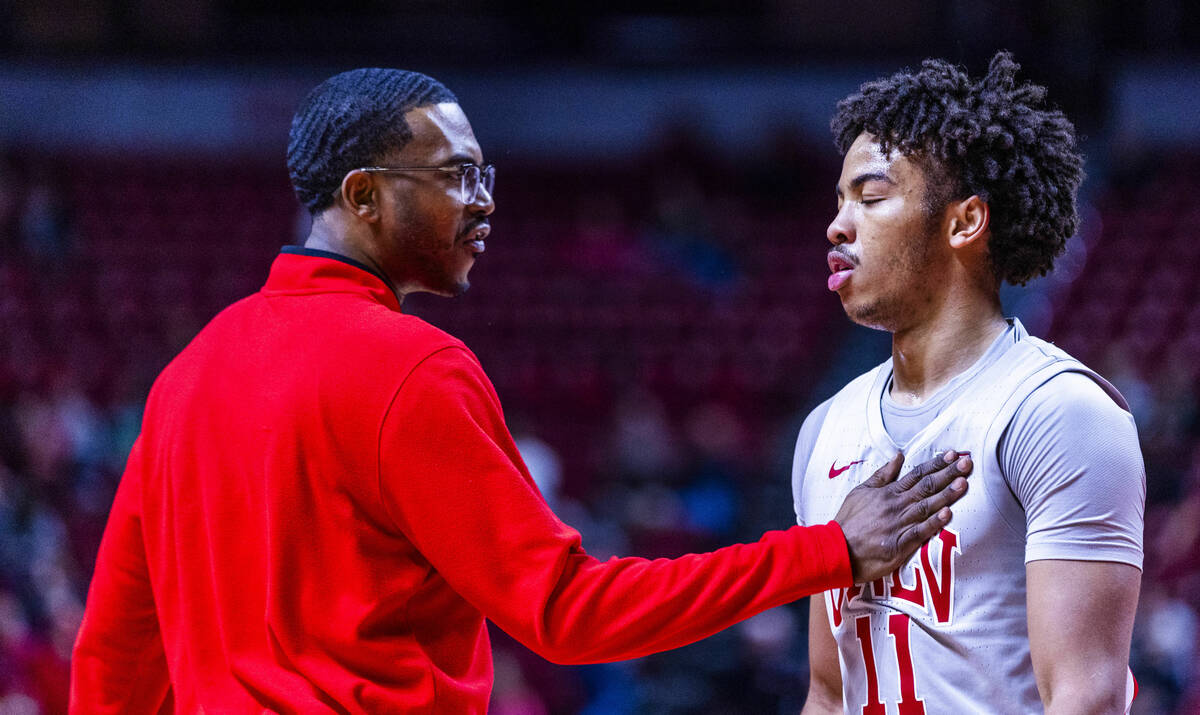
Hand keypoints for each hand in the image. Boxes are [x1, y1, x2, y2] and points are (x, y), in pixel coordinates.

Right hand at [834, 451, 970, 582]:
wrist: (837, 549)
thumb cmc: (848, 520)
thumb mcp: (861, 491)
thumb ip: (882, 474)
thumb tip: (899, 456)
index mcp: (888, 492)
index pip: (916, 474)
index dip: (936, 464)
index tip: (953, 454)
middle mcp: (896, 505)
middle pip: (926, 487)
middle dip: (949, 474)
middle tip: (967, 463)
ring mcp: (898, 524)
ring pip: (927, 506)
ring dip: (946, 494)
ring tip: (963, 483)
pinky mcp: (899, 544)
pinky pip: (919, 532)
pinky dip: (933, 523)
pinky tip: (947, 514)